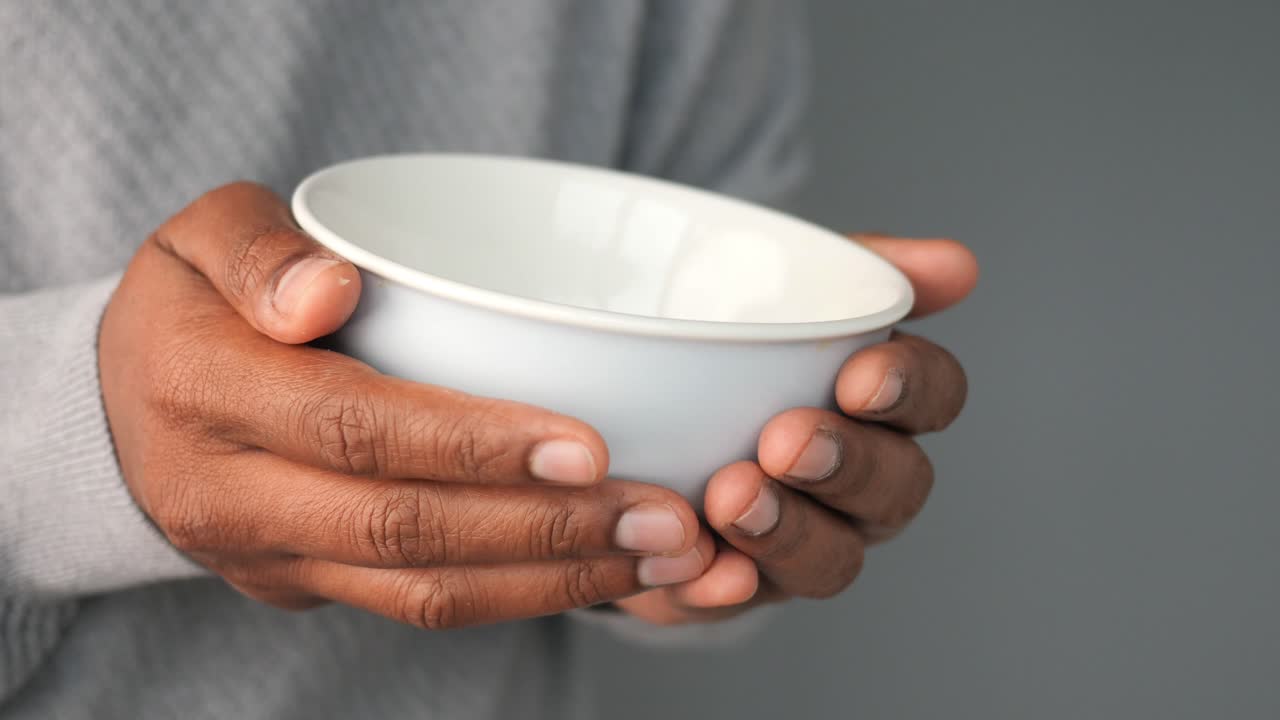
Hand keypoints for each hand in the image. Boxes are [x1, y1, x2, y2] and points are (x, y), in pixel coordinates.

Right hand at [100, 182, 712, 628]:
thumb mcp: (199, 238)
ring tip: (663, 560)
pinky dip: (521, 598)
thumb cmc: (187, 304)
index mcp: (208, 394)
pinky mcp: (308, 587)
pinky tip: (603, 574)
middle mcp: (235, 497)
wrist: (117, 411)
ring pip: (424, 595)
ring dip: (555, 583)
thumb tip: (330, 294)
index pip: (356, 428)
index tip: (589, 444)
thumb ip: (261, 253)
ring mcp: (272, 559)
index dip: (474, 444)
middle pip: (408, 531)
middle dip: (548, 531)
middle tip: (666, 520)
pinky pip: (420, 609)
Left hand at [614, 234, 977, 623]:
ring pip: (832, 559)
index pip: (934, 396)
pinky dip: (721, 587)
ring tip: (731, 499)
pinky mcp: (734, 585)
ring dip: (789, 531)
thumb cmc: (732, 350)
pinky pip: (739, 601)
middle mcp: (861, 483)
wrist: (637, 422)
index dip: (912, 389)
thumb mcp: (784, 290)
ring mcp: (804, 542)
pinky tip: (698, 566)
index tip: (860, 378)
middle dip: (846, 465)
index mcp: (882, 405)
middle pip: (895, 487)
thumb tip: (959, 264)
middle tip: (784, 442)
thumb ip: (863, 272)